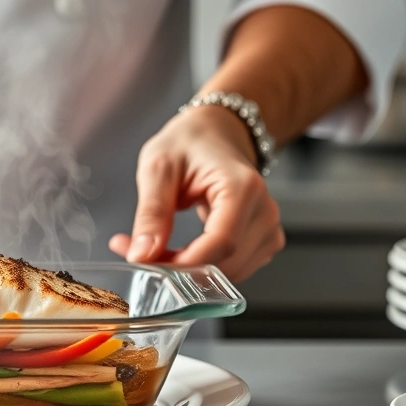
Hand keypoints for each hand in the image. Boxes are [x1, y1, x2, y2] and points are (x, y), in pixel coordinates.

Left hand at [109, 106, 284, 281]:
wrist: (216, 132)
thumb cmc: (189, 142)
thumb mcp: (158, 168)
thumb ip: (151, 213)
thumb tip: (141, 255)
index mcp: (242, 187)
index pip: (220, 243)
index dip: (182, 262)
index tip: (147, 261)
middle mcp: (264, 210)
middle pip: (225, 262)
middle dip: (178, 268)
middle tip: (137, 251)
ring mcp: (268, 228)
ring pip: (228, 273)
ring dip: (188, 272)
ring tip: (155, 247)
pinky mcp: (263, 241)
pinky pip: (232, 269)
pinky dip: (202, 269)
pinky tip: (178, 251)